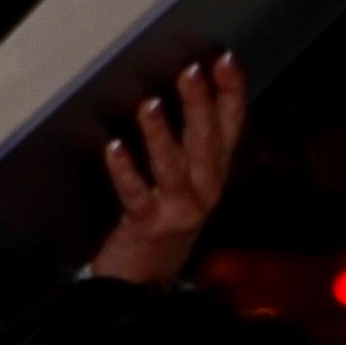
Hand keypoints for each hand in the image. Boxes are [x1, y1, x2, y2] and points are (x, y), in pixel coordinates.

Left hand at [81, 56, 248, 283]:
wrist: (146, 284)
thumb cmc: (163, 225)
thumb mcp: (188, 186)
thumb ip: (191, 149)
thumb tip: (185, 97)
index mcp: (215, 175)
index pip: (231, 127)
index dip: (231, 93)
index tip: (223, 60)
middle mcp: (204, 191)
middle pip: (206, 142)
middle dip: (199, 105)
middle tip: (189, 72)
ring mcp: (179, 210)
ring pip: (174, 167)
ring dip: (161, 134)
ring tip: (150, 104)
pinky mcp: (148, 227)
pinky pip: (136, 195)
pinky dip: (125, 170)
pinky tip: (113, 148)